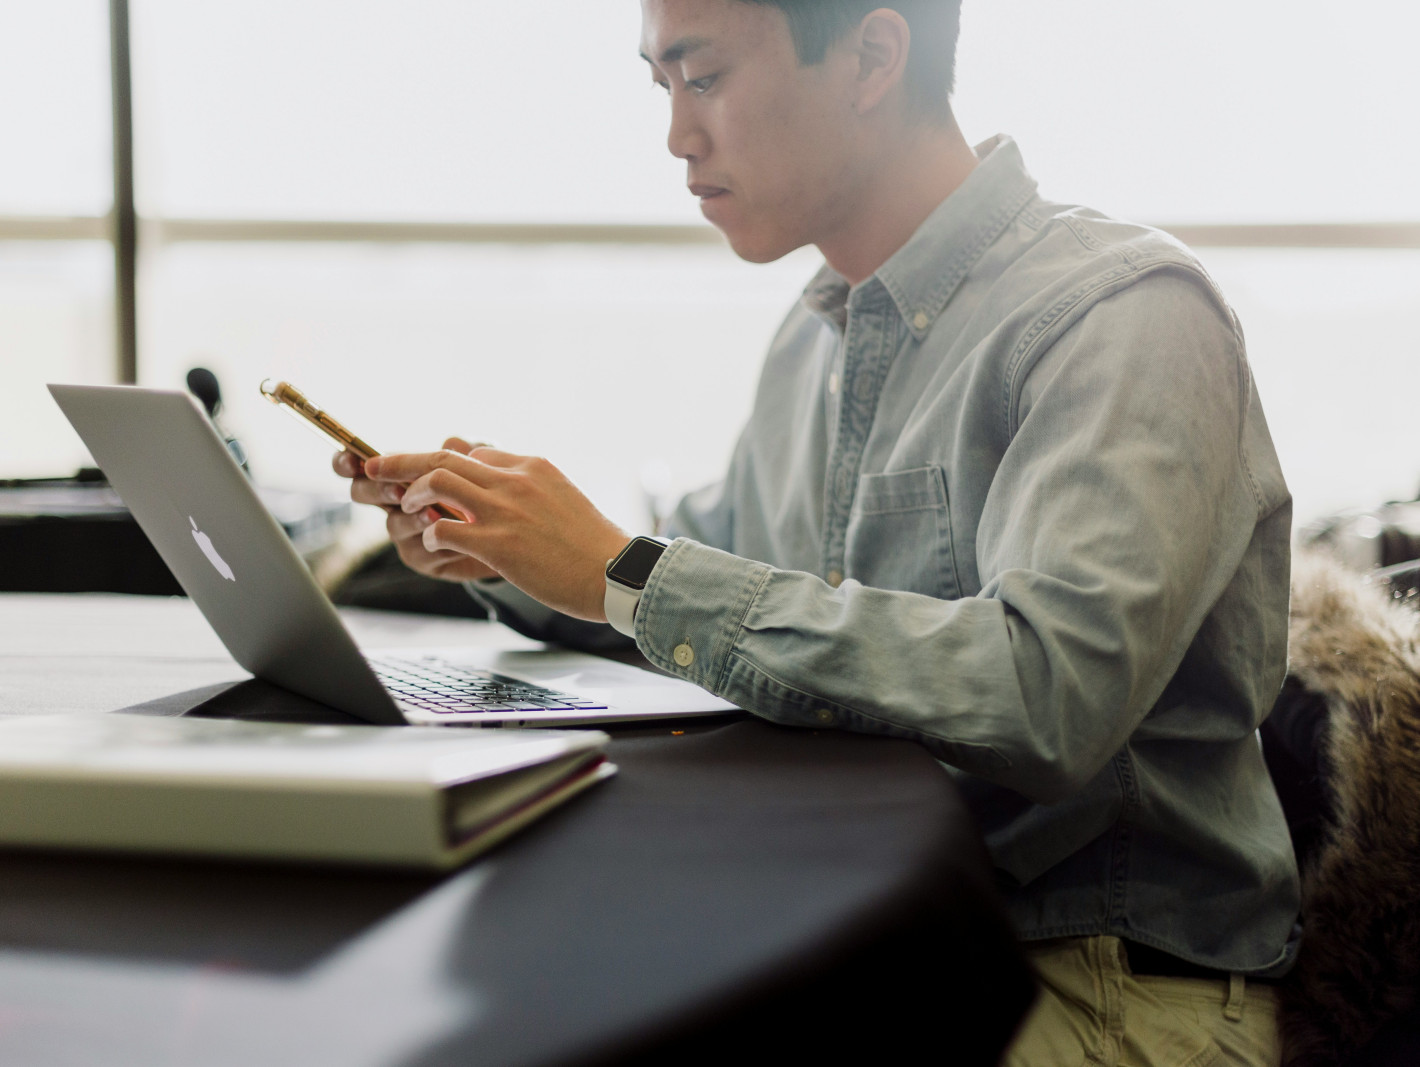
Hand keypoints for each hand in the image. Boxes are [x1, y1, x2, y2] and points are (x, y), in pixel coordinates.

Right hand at [332, 437, 498, 583]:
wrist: (510, 532)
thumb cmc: (491, 491)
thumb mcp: (485, 463)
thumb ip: (468, 449)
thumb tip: (451, 442)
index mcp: (400, 473)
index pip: (360, 464)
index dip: (347, 461)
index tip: (352, 460)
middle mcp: (396, 502)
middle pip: (363, 493)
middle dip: (376, 490)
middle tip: (398, 490)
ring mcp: (406, 531)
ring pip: (393, 524)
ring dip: (411, 518)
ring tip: (433, 514)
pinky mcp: (423, 557)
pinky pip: (419, 551)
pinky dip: (437, 542)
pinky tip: (457, 537)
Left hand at [363, 446, 630, 620]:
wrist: (615, 573)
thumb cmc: (593, 546)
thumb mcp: (562, 499)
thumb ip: (529, 488)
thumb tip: (502, 489)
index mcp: (532, 467)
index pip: (475, 451)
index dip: (443, 462)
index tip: (425, 474)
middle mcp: (515, 480)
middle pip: (444, 455)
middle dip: (401, 459)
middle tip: (374, 466)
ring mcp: (505, 510)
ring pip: (437, 482)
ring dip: (412, 495)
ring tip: (408, 510)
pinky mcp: (499, 544)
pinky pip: (444, 528)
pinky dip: (431, 535)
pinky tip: (435, 544)